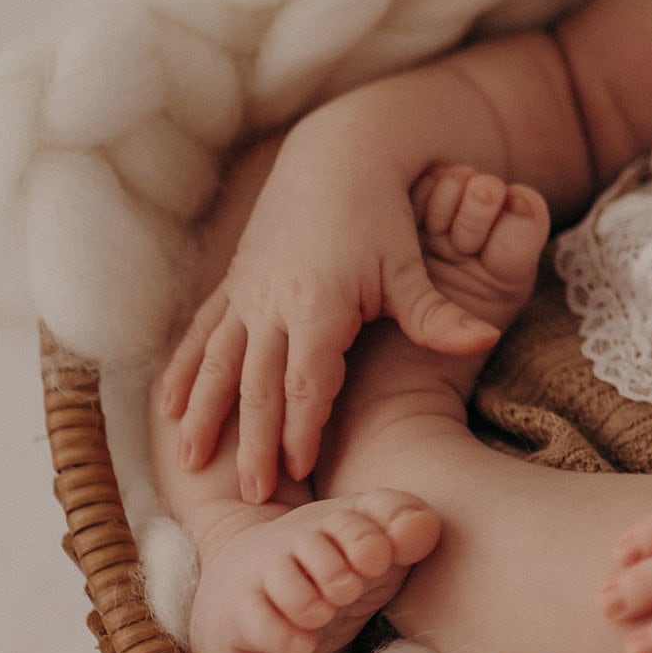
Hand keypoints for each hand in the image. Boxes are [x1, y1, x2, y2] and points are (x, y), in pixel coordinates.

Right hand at [164, 135, 508, 502]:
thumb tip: (484, 337)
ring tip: (189, 461)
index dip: (301, 429)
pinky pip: (202, 334)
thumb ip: (436, 313)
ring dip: (204, 414)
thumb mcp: (408, 264)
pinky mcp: (235, 283)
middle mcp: (274, 304)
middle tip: (250, 496)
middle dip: (253, 443)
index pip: (308, 382)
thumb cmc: (379, 212)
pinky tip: (167, 407)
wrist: (335, 156)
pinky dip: (184, 370)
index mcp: (319, 305)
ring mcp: (248, 294)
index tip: (297, 472)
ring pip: (217, 364)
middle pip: (257, 385)